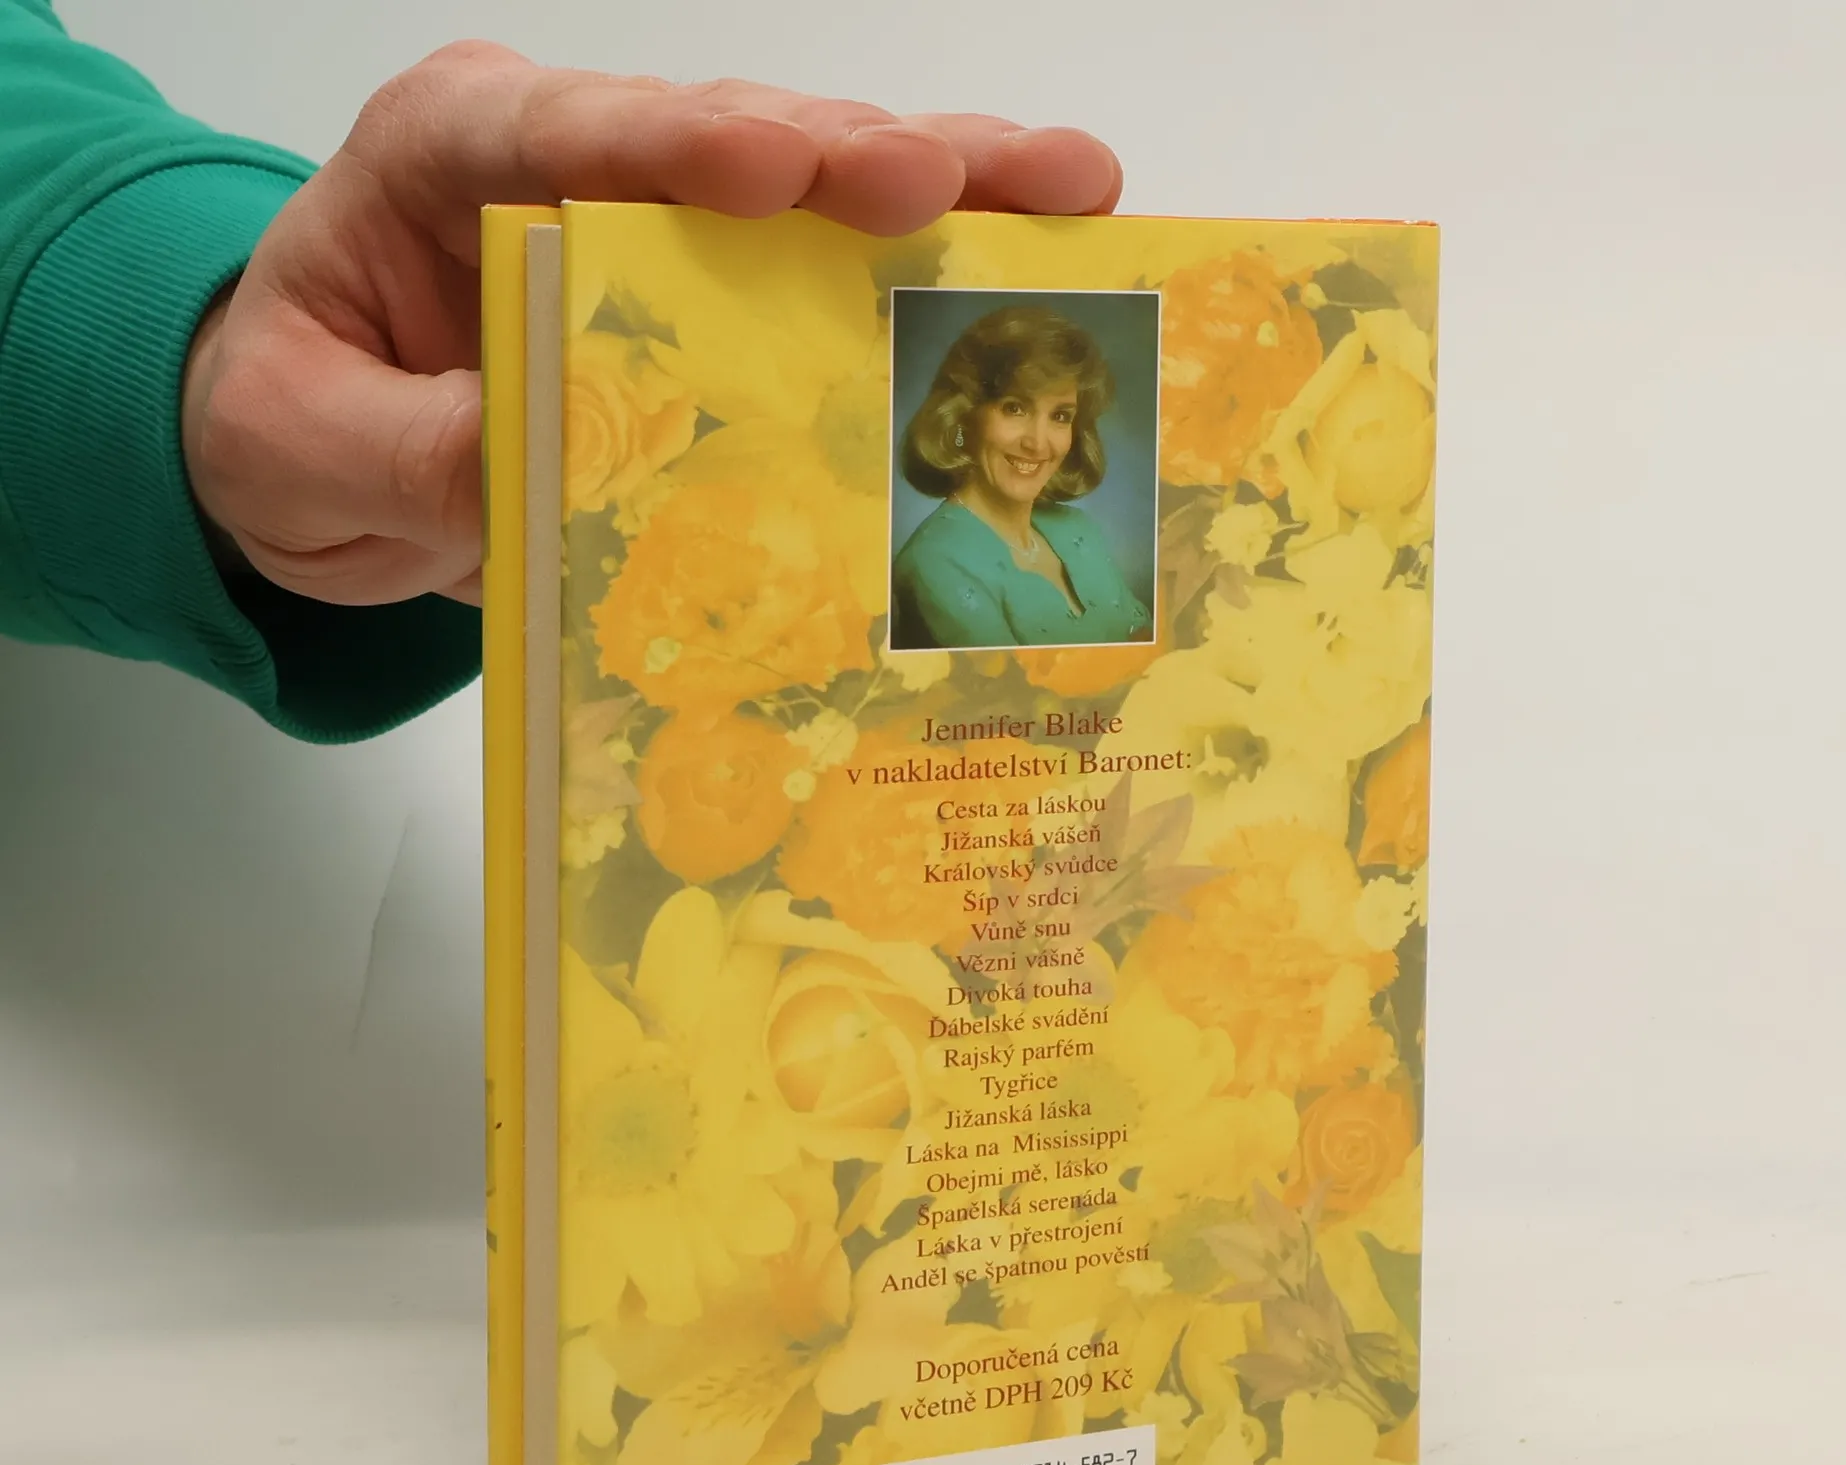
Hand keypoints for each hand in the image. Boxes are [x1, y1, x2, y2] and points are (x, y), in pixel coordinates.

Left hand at [179, 44, 1123, 608]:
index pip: (572, 129)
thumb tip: (552, 474)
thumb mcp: (307, 450)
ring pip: (815, 199)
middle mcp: (580, 168)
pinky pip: (828, 290)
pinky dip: (927, 294)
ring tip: (1073, 197)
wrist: (316, 466)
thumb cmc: (293, 420)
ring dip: (949, 202)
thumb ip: (417, 456)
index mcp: (452, 158)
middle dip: (867, 160)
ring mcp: (661, 233)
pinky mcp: (713, 311)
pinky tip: (1035, 277)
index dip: (684, 142)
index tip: (778, 163)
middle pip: (735, 141)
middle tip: (985, 180)